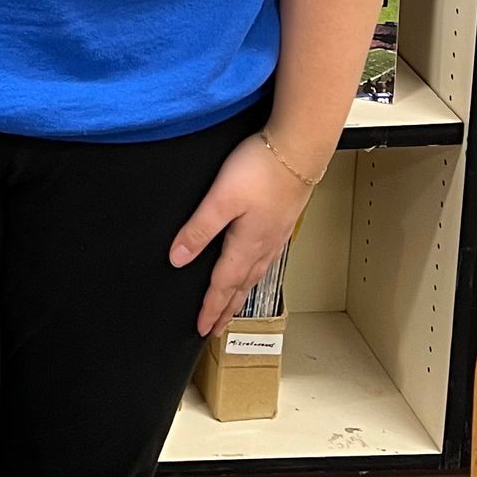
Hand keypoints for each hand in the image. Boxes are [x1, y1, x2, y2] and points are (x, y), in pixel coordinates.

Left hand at [169, 134, 318, 337]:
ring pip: (255, 274)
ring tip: (233, 306)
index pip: (223, 285)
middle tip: (217, 329)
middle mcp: (264, 245)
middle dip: (226, 309)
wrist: (299, 148)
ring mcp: (276, 234)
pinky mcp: (282, 221)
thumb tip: (178, 258)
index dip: (210, 308)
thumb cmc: (261, 169)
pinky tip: (256, 267)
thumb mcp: (221, 199)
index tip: (202, 328)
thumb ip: (199, 229)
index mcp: (246, 245)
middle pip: (241, 286)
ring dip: (241, 294)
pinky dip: (255, 273)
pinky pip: (266, 259)